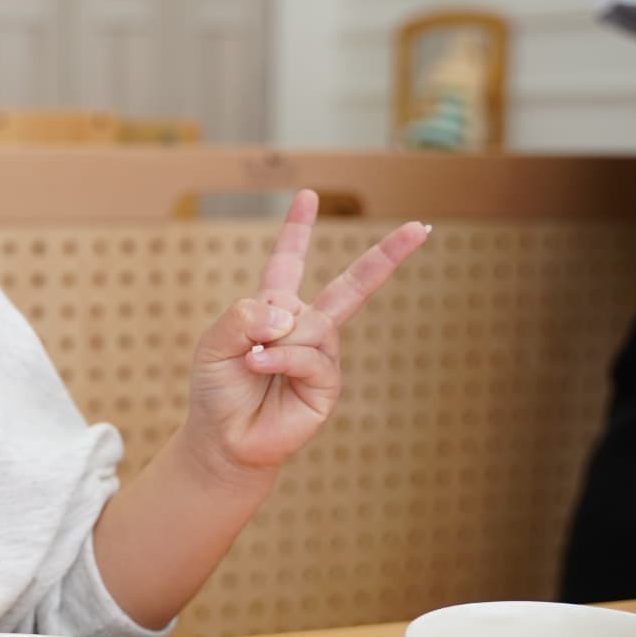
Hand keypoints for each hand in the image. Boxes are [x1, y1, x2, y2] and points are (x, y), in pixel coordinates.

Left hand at [183, 190, 427, 476]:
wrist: (223, 439)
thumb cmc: (216, 390)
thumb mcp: (215, 342)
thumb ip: (243, 315)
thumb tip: (289, 312)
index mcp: (274, 307)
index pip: (289, 260)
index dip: (298, 229)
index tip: (309, 196)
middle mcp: (305, 326)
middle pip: (351, 285)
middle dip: (388, 255)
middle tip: (420, 228)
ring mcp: (321, 355)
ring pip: (312, 325)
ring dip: (275, 341)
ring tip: (252, 363)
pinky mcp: (327, 384)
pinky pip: (310, 355)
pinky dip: (280, 359)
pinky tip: (262, 368)